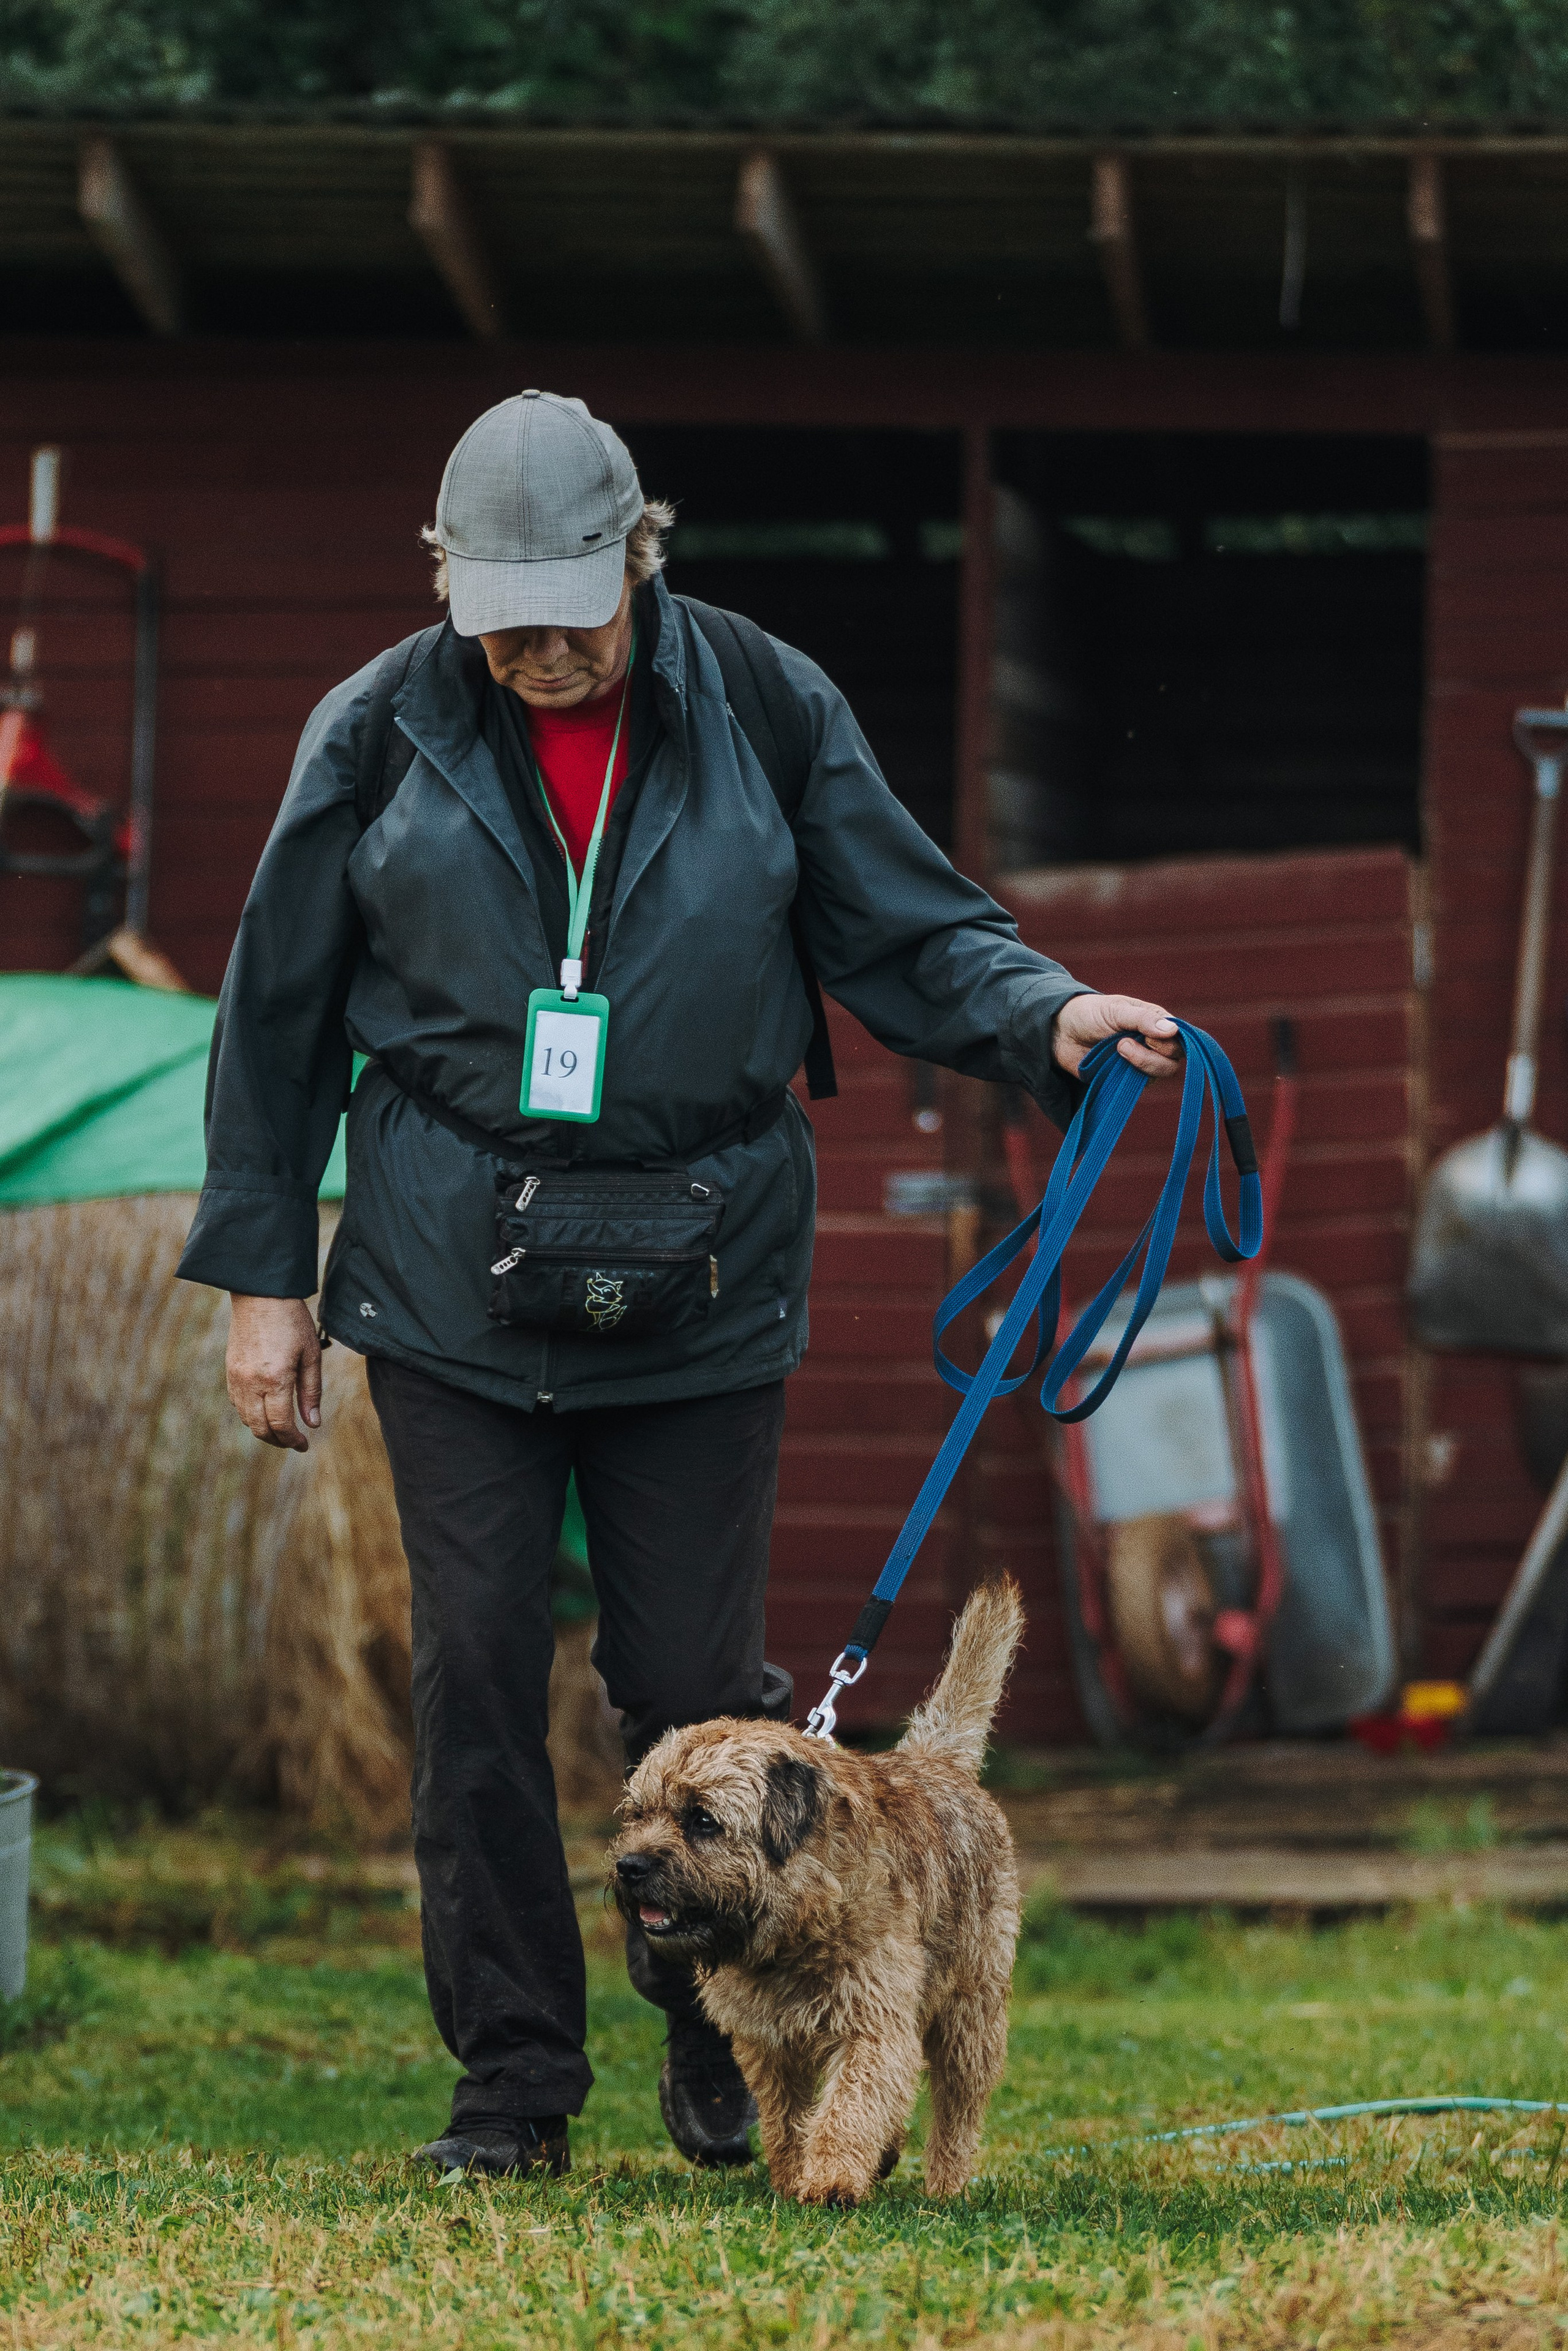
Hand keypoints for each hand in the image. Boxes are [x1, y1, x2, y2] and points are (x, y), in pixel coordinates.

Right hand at [226, 1295, 321, 1451]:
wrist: (260, 1295)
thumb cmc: (291, 1321)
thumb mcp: (310, 1355)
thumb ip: (311, 1392)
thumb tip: (312, 1423)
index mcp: (275, 1379)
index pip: (281, 1425)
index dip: (292, 1440)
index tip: (304, 1445)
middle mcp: (251, 1383)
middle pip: (260, 1428)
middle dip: (278, 1441)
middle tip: (294, 1442)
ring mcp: (236, 1378)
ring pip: (246, 1419)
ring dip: (263, 1430)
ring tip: (282, 1430)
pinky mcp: (229, 1371)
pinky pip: (237, 1404)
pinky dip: (251, 1415)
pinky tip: (266, 1411)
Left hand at [1051, 993, 1183, 1080]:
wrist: (1059, 1032)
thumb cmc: (1089, 1013)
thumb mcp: (1115, 1010)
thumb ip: (1143, 1020)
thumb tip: (1172, 1030)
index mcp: (1155, 1021)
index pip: (1180, 1039)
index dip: (1168, 1042)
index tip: (1146, 1036)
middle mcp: (1153, 1043)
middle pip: (1171, 1062)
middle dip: (1149, 1056)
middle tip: (1121, 1044)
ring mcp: (1140, 1062)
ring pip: (1156, 1076)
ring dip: (1137, 1065)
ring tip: (1115, 1050)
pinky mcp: (1125, 1079)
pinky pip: (1137, 1087)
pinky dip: (1125, 1078)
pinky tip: (1110, 1065)